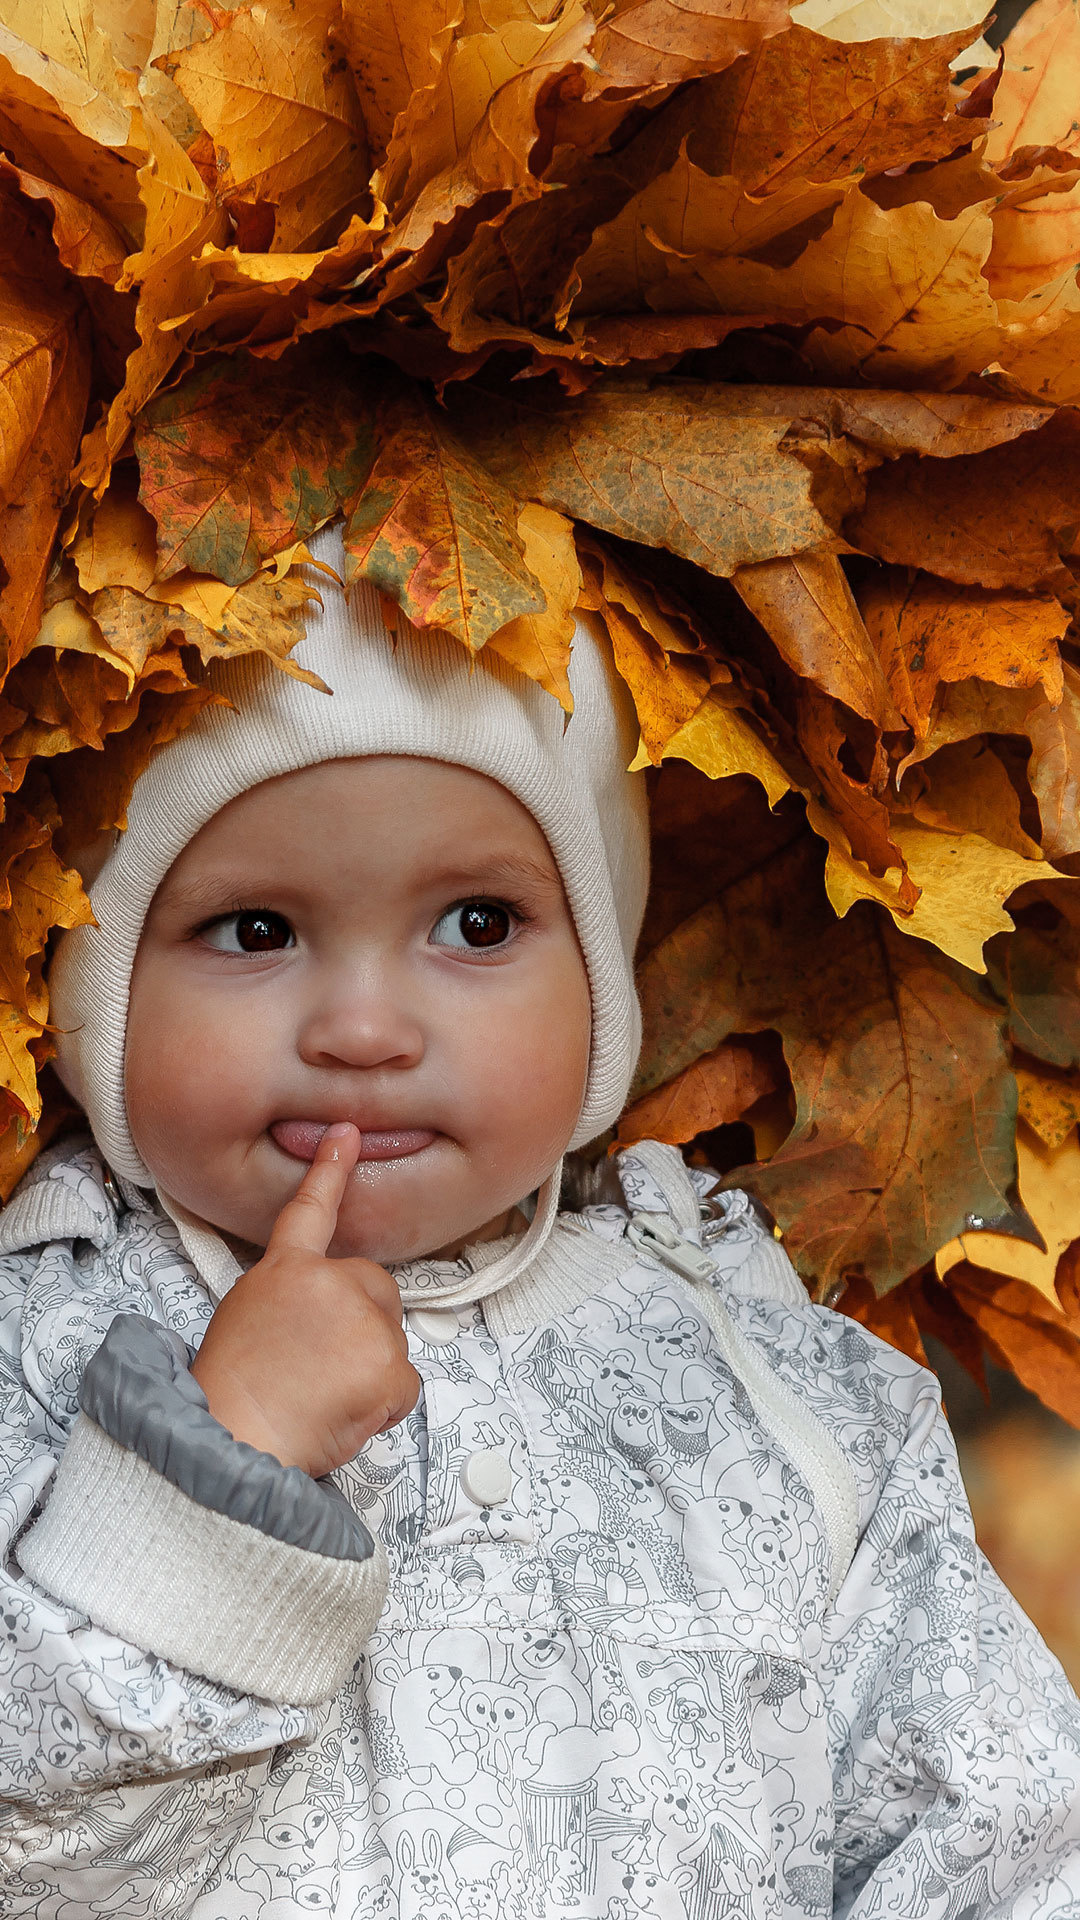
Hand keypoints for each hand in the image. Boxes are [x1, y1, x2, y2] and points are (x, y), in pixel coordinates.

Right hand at [191, 1124, 420, 1478]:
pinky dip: (382, 1406)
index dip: (329, 1170)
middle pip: (374, 1291)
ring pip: (389, 1342)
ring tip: (319, 1396)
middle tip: (318, 1367)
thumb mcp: (245, 1321)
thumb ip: (290, 1299)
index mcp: (284, 1272)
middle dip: (361, 1326)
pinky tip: (344, 1414)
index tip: (347, 1134)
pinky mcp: (390, 1362)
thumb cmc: (232, 1395)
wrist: (233, 1441)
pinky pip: (404, 1386)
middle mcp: (329, 1283)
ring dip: (367, 1371)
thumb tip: (319, 1314)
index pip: (309, 1211)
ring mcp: (364, 1320)